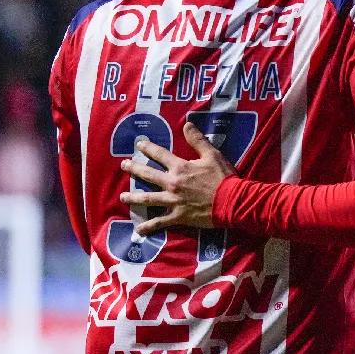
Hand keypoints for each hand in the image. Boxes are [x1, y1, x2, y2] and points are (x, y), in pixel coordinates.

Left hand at [119, 121, 236, 233]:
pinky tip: (138, 230)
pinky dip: (148, 227)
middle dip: (134, 169)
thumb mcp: (212, 155)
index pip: (160, 154)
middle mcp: (172, 183)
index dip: (148, 148)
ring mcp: (173, 201)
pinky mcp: (178, 216)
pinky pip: (160, 222)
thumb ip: (198, 140)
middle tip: (123, 165)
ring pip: (148, 198)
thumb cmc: (223, 178)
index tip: (139, 145)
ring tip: (123, 196)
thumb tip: (187, 124)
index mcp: (180, 167)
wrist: (231, 202)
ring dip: (133, 197)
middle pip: (148, 174)